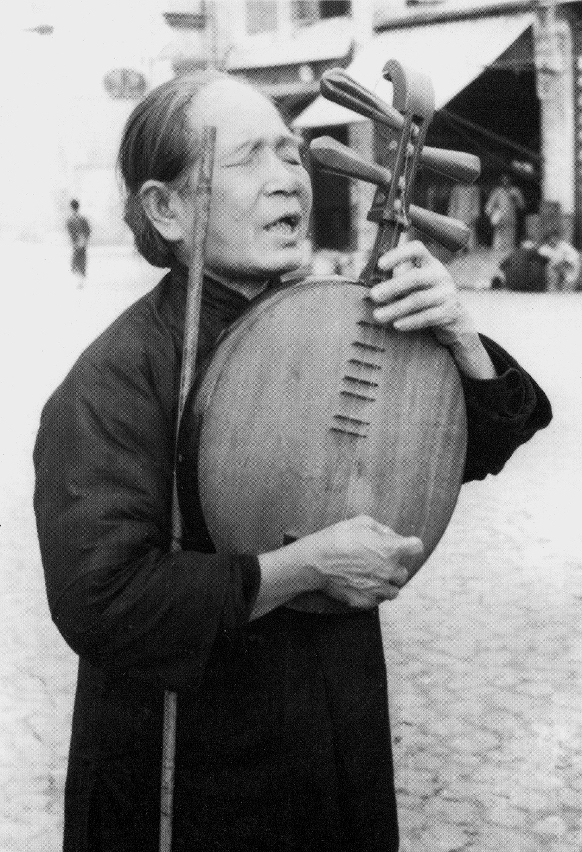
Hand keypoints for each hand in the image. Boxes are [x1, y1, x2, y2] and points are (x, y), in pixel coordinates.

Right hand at [293, 515, 423, 608]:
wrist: (315, 562)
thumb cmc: (336, 538)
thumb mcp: (360, 522)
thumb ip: (381, 529)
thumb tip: (390, 535)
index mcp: (390, 549)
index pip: (416, 547)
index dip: (410, 545)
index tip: (404, 546)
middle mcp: (389, 570)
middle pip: (404, 572)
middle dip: (394, 567)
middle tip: (377, 562)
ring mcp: (378, 588)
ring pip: (394, 590)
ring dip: (386, 584)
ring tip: (370, 576)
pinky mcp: (366, 600)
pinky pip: (378, 600)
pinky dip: (373, 594)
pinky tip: (361, 585)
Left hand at [369, 240, 495, 379]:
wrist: (454, 316)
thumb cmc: (425, 296)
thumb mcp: (413, 284)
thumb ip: (396, 278)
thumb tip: (370, 275)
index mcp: (429, 262)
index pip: (416, 249)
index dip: (398, 254)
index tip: (380, 265)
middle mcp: (440, 274)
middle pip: (415, 277)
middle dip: (392, 287)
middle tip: (373, 295)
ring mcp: (447, 293)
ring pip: (418, 300)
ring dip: (395, 308)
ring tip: (378, 315)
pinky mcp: (450, 311)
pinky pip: (428, 316)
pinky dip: (410, 321)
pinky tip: (397, 324)